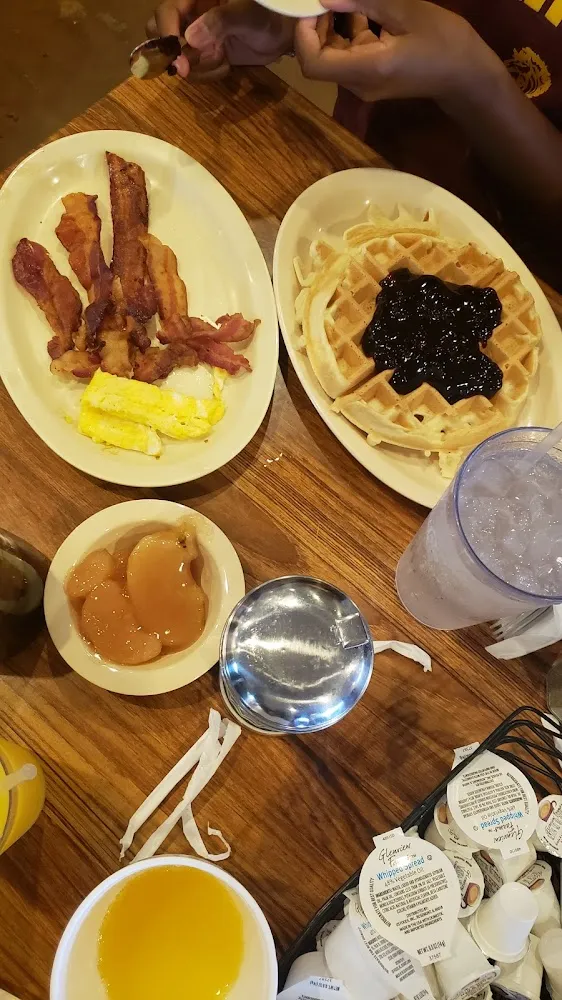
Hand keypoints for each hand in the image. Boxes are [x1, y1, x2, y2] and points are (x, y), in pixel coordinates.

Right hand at [147, 0, 293, 78]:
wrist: (286, 34)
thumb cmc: (269, 13)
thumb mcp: (245, 13)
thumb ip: (219, 21)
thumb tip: (189, 39)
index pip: (167, 11)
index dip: (166, 32)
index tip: (175, 56)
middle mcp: (192, 15)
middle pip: (161, 34)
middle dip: (174, 53)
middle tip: (187, 67)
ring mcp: (198, 38)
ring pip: (178, 57)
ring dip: (198, 65)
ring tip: (222, 58)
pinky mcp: (207, 56)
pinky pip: (196, 70)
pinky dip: (209, 72)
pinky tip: (227, 65)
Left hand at [294, 0, 504, 102]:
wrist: (466, 76)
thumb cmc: (444, 42)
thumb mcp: (407, 12)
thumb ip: (364, 1)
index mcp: (367, 68)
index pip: (313, 64)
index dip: (303, 35)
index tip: (313, 7)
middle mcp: (359, 83)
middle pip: (319, 59)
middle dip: (316, 26)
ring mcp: (364, 84)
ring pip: (332, 57)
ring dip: (332, 27)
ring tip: (349, 0)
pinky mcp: (371, 79)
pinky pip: (348, 56)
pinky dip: (347, 33)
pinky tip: (363, 11)